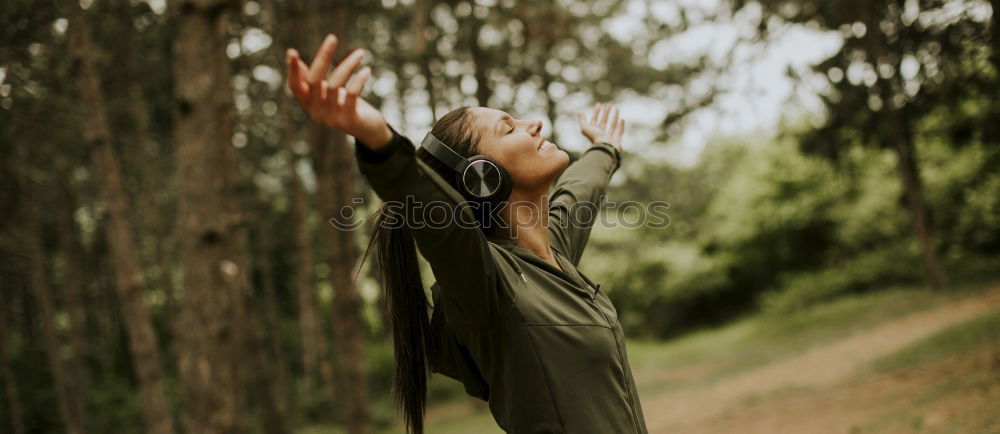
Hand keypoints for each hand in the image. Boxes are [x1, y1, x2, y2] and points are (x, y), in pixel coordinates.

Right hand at [286, 34, 391, 148]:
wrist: (367, 130)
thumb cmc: (344, 105)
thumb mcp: (325, 91)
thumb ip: (310, 78)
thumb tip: (292, 57)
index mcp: (307, 104)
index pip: (295, 86)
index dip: (292, 70)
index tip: (292, 52)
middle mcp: (315, 112)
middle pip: (314, 80)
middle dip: (323, 57)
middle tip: (332, 38)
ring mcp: (331, 118)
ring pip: (334, 85)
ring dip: (348, 65)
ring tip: (360, 53)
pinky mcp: (348, 120)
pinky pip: (351, 94)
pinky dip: (359, 80)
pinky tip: (366, 70)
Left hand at [577, 103, 624, 152]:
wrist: (604, 147)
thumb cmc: (594, 137)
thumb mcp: (584, 128)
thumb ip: (582, 120)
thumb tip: (580, 112)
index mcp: (593, 132)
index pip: (595, 120)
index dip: (596, 112)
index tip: (599, 104)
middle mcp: (601, 134)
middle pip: (604, 121)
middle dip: (606, 112)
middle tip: (609, 104)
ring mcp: (609, 138)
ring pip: (612, 125)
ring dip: (615, 116)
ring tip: (617, 108)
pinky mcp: (617, 141)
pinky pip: (620, 132)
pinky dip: (621, 126)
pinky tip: (622, 119)